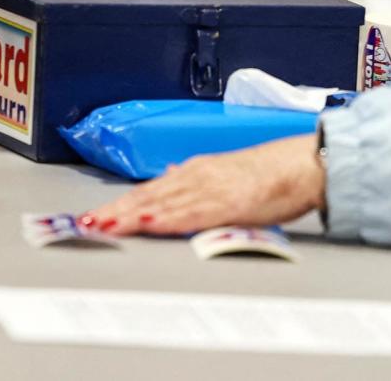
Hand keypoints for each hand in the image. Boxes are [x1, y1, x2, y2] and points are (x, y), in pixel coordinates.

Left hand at [81, 135, 323, 235]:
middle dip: (116, 211)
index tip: (97, 215)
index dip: (120, 204)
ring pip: (163, 203)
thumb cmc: (270, 174)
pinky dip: (167, 218)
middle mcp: (197, 176)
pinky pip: (192, 213)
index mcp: (196, 171)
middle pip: (148, 196)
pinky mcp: (228, 202)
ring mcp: (211, 188)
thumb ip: (195, 179)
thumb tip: (169, 176)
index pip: (149, 190)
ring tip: (106, 225)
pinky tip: (149, 223)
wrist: (301, 165)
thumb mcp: (225, 173)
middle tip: (88, 224)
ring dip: (131, 215)